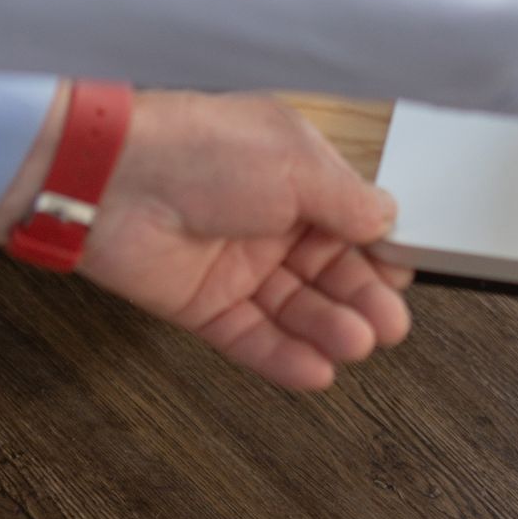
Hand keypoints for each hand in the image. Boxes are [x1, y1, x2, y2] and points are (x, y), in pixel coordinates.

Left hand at [76, 92, 412, 391]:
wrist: (113, 181)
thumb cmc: (198, 148)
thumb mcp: (296, 161)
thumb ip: (346, 198)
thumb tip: (387, 217)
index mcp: (295, 171)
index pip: (351, 221)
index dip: (378, 250)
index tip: (404, 275)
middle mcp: (269, 218)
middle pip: (330, 271)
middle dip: (362, 298)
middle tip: (389, 325)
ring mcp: (237, 264)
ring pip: (297, 309)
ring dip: (330, 329)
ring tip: (355, 344)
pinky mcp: (205, 305)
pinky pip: (254, 338)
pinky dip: (285, 358)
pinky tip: (315, 370)